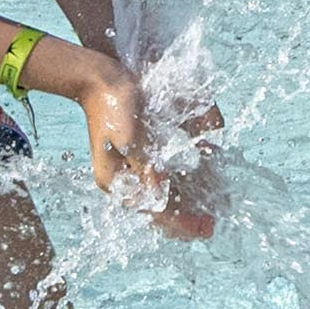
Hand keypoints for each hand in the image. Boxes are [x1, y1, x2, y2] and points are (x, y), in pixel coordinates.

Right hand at [65, 60, 214, 240]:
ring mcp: (124, 172)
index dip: (182, 224)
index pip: (153, 213)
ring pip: (156, 202)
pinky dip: (174, 193)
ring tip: (204, 215)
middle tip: (209, 226)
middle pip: (155, 212)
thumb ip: (148, 172)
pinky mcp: (131, 161)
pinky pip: (155, 186)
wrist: (99, 81)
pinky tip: (190, 194)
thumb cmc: (114, 107)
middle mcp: (119, 183)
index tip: (205, 227)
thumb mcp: (131, 141)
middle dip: (184, 221)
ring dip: (181, 209)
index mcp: (115, 181)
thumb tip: (162, 201)